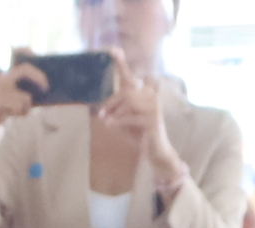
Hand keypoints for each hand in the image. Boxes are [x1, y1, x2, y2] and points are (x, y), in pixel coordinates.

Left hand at [93, 66, 178, 183]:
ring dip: (115, 113)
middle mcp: (151, 96)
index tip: (113, 49)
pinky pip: (130, 116)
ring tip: (107, 121)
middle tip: (100, 114)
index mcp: (143, 93)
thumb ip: (114, 112)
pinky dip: (118, 121)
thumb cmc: (138, 134)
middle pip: (126, 91)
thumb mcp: (122, 120)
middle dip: (111, 102)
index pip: (129, 76)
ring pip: (129, 102)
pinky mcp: (153, 119)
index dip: (121, 63)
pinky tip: (111, 125)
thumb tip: (99, 111)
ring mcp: (154, 106)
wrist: (155, 152)